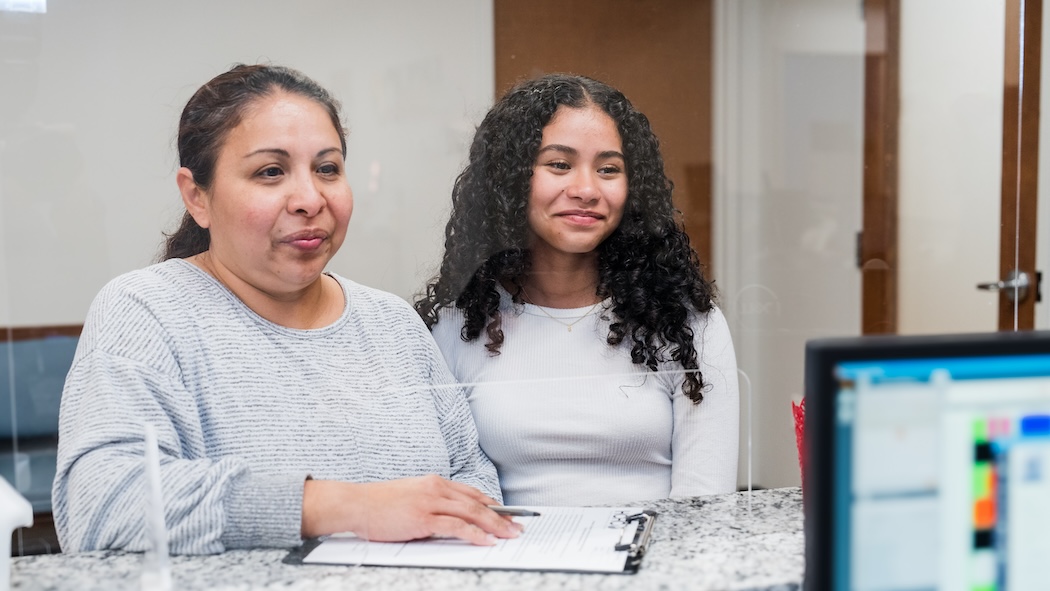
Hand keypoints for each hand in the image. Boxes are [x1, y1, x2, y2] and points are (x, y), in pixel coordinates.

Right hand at [301, 474, 522, 544]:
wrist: (355, 503)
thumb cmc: (378, 504)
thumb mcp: (410, 498)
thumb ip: (431, 504)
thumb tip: (450, 519)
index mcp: (434, 482)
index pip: (471, 492)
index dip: (492, 504)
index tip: (507, 513)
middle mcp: (435, 488)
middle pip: (477, 502)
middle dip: (501, 516)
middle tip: (517, 526)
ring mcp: (430, 501)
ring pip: (471, 512)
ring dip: (495, 525)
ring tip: (509, 535)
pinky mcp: (422, 517)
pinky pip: (456, 526)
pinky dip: (475, 534)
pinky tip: (486, 541)